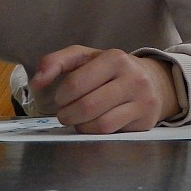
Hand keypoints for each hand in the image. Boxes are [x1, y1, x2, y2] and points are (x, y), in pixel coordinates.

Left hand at [29, 46, 179, 133]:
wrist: (154, 81)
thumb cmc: (112, 71)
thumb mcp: (86, 58)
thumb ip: (56, 62)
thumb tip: (36, 81)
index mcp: (115, 58)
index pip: (76, 83)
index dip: (61, 96)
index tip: (60, 98)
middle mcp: (133, 77)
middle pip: (87, 106)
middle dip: (67, 114)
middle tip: (64, 113)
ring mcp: (142, 99)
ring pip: (100, 123)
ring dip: (80, 126)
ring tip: (77, 119)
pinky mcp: (146, 119)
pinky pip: (111, 132)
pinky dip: (94, 131)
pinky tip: (92, 124)